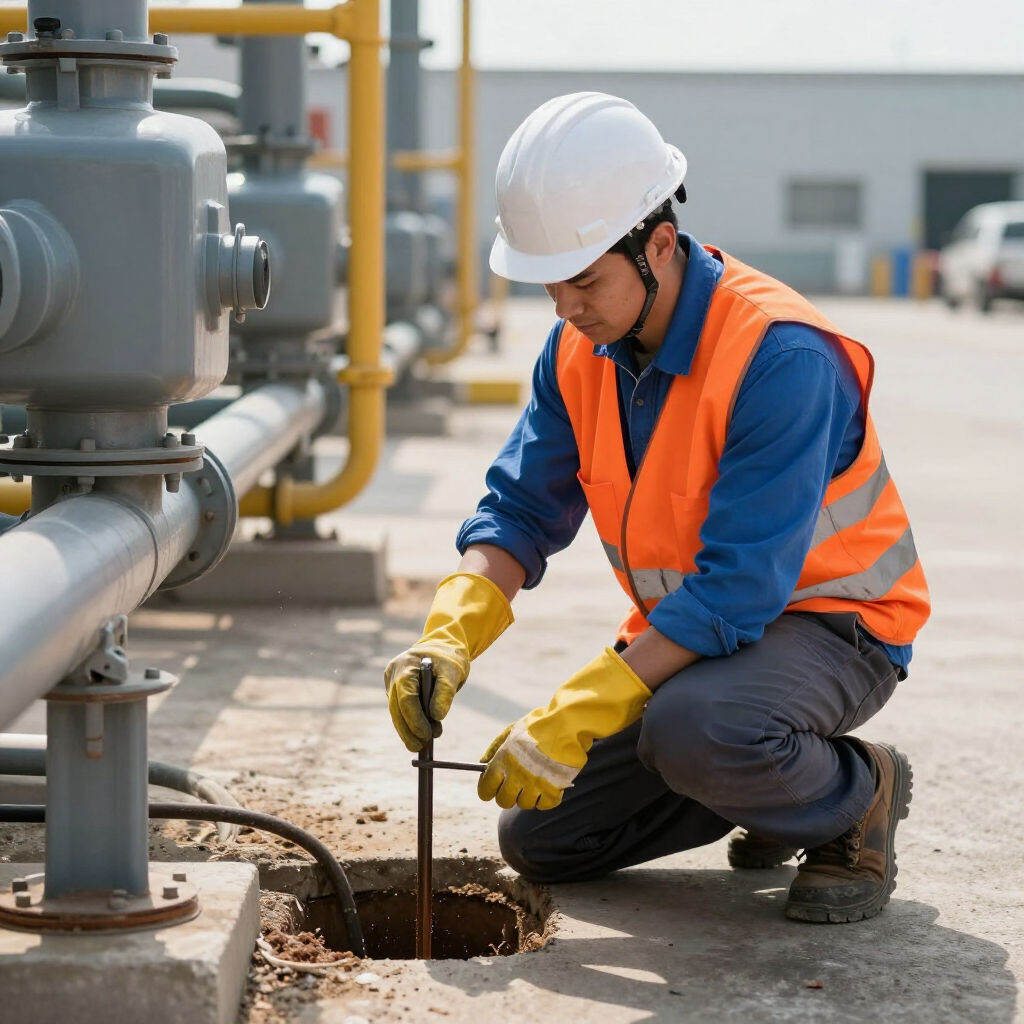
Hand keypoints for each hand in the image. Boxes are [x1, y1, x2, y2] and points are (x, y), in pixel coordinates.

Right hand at [384, 573, 512, 750]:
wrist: (443, 647)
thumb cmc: (449, 658)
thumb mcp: (453, 672)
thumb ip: (444, 693)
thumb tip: (436, 717)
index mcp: (406, 664)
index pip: (406, 696)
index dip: (414, 718)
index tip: (425, 734)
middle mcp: (394, 672)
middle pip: (396, 707)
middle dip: (407, 729)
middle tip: (420, 747)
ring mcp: (392, 680)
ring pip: (395, 710)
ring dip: (407, 729)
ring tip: (422, 744)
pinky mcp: (394, 688)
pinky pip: (399, 708)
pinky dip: (408, 722)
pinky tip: (417, 734)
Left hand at [478, 647, 651, 809]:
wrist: (566, 724)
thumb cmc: (538, 725)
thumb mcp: (511, 731)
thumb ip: (494, 748)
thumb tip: (482, 764)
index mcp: (502, 761)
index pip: (485, 790)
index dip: (488, 791)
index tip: (493, 788)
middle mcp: (516, 776)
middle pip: (504, 802)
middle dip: (508, 795)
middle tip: (516, 785)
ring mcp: (534, 785)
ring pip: (524, 804)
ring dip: (528, 795)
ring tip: (535, 780)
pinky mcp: (553, 790)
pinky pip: (544, 805)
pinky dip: (545, 799)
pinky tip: (548, 786)